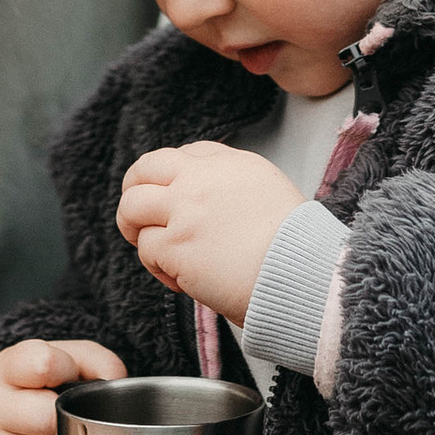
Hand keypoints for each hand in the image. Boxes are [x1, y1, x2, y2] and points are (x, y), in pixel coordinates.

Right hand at [0, 339, 126, 434]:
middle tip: (78, 412)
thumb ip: (98, 361)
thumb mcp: (69, 358)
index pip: (43, 365)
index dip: (69, 370)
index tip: (72, 374)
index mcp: (7, 368)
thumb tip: (113, 382)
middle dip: (71, 417)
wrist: (13, 411)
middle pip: (45, 418)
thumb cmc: (47, 383)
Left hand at [115, 141, 305, 323]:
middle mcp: (202, 179)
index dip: (168, 176)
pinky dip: (156, 266)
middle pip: (146, 169)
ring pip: (132, 206)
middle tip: (137, 214)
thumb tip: (206, 202)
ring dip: (134, 227)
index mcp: (232, 163)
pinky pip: (145, 248)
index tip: (170, 195)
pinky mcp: (175, 245)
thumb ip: (233, 186)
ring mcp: (185, 211)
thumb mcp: (270, 192)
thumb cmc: (294, 246)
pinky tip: (178, 279)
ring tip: (150, 246)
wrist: (301, 274)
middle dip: (134, 189)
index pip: (184, 155)